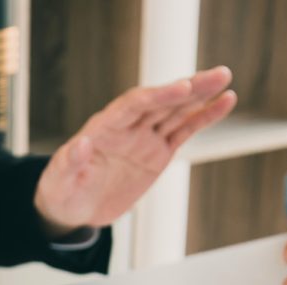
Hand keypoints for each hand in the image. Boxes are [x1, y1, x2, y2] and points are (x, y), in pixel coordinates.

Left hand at [33, 67, 236, 235]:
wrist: (72, 209)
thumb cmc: (61, 191)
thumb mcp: (60, 180)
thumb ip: (71, 162)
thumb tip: (82, 142)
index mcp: (104, 128)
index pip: (134, 105)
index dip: (159, 96)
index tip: (184, 88)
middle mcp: (127, 127)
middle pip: (161, 102)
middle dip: (189, 87)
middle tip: (218, 74)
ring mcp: (144, 138)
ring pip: (177, 112)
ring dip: (202, 96)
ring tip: (226, 79)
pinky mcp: (157, 153)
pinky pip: (184, 131)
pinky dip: (204, 117)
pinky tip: (225, 102)